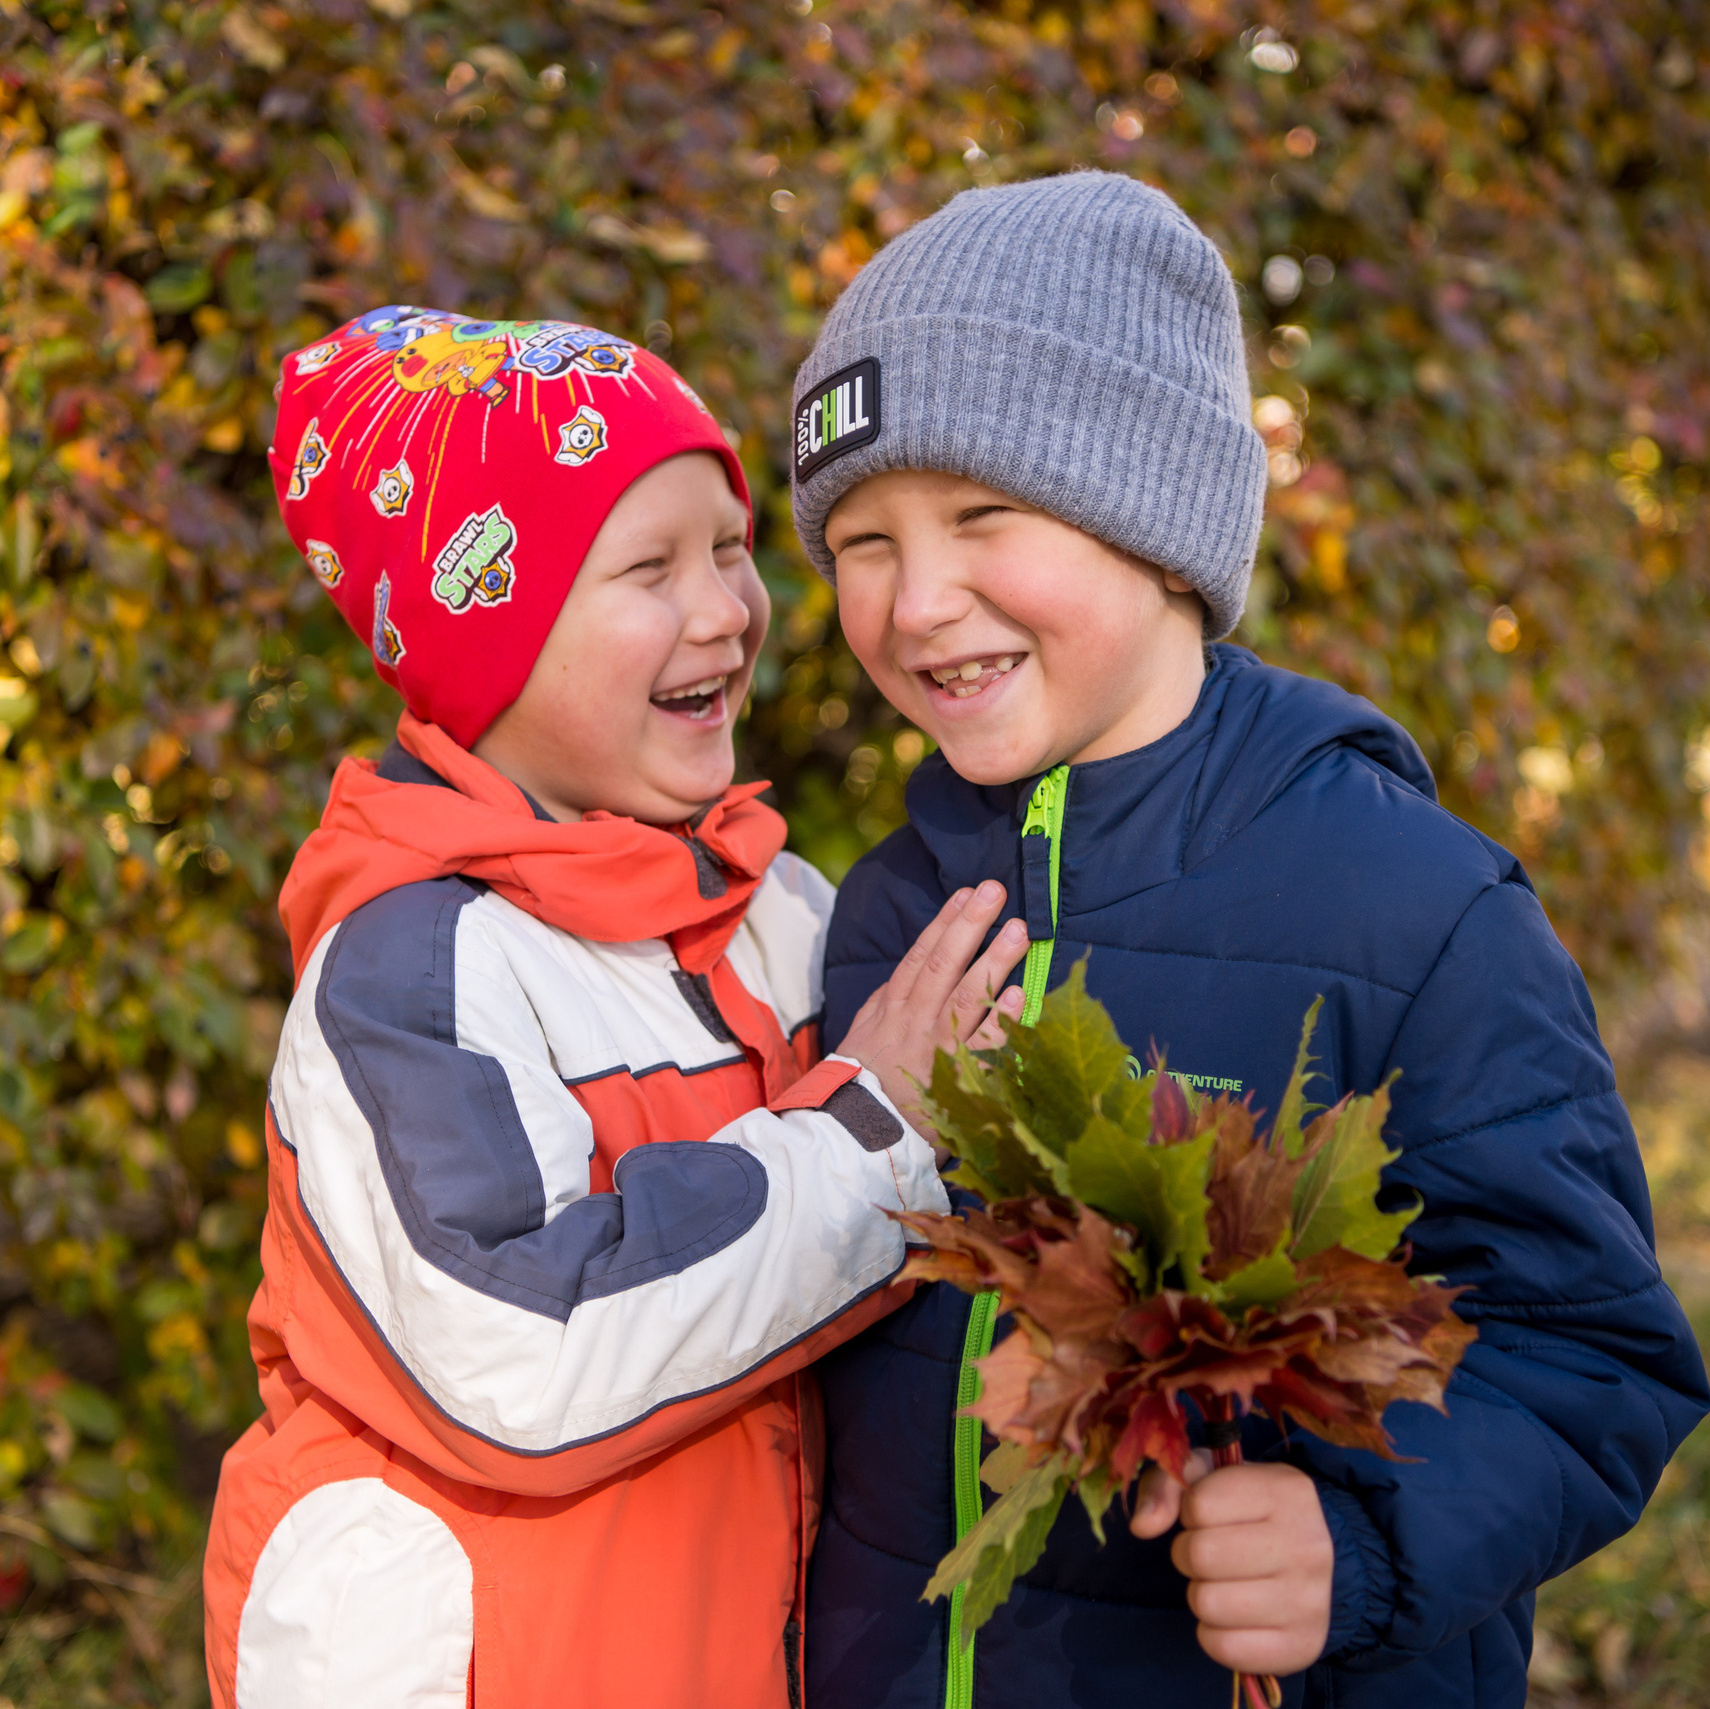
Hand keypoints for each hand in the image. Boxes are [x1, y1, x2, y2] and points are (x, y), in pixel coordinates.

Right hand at [839, 881, 1029, 1128]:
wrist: (856, 1134)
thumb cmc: (863, 1083)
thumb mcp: (862, 1035)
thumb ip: (883, 1003)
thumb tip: (901, 977)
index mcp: (894, 1008)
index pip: (921, 955)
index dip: (944, 922)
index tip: (966, 893)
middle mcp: (919, 1020)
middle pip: (946, 964)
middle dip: (971, 925)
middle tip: (995, 891)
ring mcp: (941, 1047)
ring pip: (970, 995)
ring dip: (995, 960)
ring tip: (1019, 929)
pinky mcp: (961, 1078)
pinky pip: (987, 1046)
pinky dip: (1004, 1020)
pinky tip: (1024, 995)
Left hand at [1132, 1455, 1332, 1677]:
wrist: (1309, 1559)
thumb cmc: (1247, 1509)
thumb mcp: (1209, 1478)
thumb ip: (1165, 1486)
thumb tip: (1142, 1526)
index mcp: (1286, 1491)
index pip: (1199, 1504)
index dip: (1190, 1510)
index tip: (1208, 1514)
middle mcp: (1308, 1545)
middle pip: (1201, 1555)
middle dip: (1189, 1553)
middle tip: (1208, 1552)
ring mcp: (1310, 1600)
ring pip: (1208, 1603)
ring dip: (1201, 1592)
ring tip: (1222, 1580)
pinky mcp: (1302, 1646)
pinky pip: (1224, 1647)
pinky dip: (1213, 1632)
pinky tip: (1232, 1614)